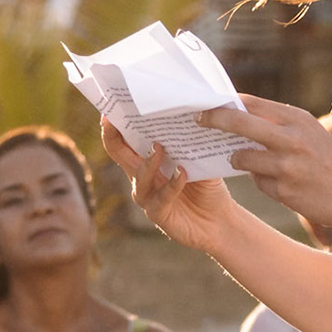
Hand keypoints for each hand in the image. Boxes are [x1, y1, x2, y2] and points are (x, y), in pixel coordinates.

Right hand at [101, 121, 239, 254]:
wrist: (220, 221)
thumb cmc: (208, 187)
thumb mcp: (200, 160)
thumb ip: (189, 143)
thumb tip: (190, 115)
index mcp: (148, 161)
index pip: (125, 141)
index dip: (115, 127)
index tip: (111, 110)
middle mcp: (143, 177)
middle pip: (120, 155)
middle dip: (114, 137)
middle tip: (113, 121)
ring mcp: (148, 197)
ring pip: (139, 178)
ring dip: (148, 162)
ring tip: (159, 148)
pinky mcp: (159, 214)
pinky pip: (161, 198)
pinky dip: (172, 185)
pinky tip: (182, 173)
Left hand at [198, 97, 331, 232]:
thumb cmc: (330, 163)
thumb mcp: (309, 134)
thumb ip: (277, 125)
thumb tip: (238, 115)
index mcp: (297, 119)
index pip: (250, 103)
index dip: (224, 103)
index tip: (204, 104)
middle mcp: (292, 138)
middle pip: (238, 122)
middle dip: (214, 120)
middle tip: (197, 120)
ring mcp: (287, 165)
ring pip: (242, 157)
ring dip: (241, 160)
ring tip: (258, 164)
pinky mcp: (285, 190)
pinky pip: (258, 183)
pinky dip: (263, 182)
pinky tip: (284, 185)